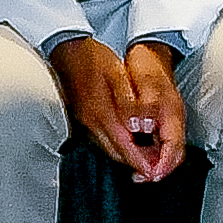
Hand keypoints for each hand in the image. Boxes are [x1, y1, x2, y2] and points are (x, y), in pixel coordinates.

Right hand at [56, 32, 189, 179]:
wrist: (67, 50)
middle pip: (116, 153)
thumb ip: (128, 102)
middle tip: (155, 169)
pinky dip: (116, 147)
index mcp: (102, 113)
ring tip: (145, 160)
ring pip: (108, 149)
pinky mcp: (82, 120)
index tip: (155, 172)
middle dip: (136, 164)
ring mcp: (85, 123)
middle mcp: (91, 123)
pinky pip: (101, 141)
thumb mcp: (117, 74)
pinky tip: (127, 144)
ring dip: (126, 157)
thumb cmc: (94, 58)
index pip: (124, 147)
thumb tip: (139, 127)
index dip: (141, 162)